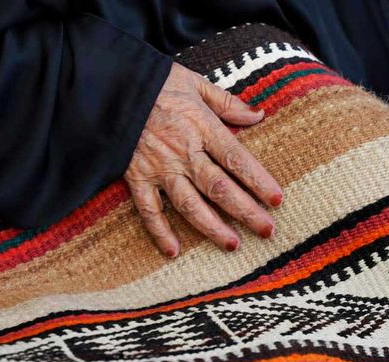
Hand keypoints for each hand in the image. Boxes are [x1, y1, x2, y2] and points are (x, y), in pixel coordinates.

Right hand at [125, 62, 283, 257]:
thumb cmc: (157, 83)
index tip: (276, 200)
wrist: (111, 86)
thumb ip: (228, 102)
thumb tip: (258, 114)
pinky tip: (173, 251)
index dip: (258, 181)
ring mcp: (160, 168)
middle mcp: (183, 152)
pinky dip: (159, 231)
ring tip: (232, 245)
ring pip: (189, 204)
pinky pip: (149, 210)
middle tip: (266, 230)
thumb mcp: (196, 84)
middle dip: (245, 211)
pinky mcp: (136, 177)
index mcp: (202, 127)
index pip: (237, 159)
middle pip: (219, 188)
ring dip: (212, 227)